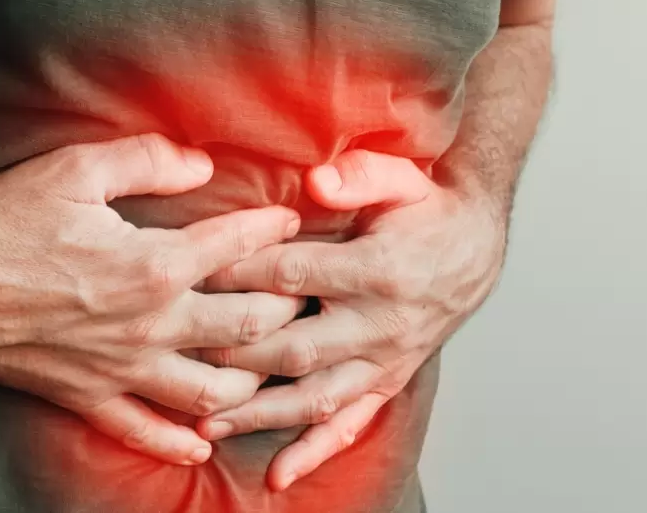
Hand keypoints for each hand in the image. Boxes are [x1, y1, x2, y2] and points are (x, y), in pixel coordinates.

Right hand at [0, 133, 303, 466]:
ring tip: (269, 360)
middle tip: (302, 290)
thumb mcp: (73, 170)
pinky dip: (181, 439)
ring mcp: (119, 369)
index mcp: (151, 264)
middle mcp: (148, 325)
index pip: (238, 249)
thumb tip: (201, 164)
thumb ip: (147, 161)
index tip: (288, 220)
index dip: (272, 230)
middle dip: (286, 307)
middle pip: (247, 326)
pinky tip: (204, 440)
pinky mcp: (86, 396)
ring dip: (252, 377)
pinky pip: (145, 429)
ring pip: (212, 389)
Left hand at [195, 149, 506, 489]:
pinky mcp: (387, 382)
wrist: (476, 250)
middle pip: (294, 345)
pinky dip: (314, 452)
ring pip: (314, 396)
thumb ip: (360, 177)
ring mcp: (384, 361)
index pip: (294, 274)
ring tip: (206, 424)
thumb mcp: (402, 179)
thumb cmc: (427, 211)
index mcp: (379, 271)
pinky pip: (350, 424)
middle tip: (179, 355)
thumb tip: (316, 182)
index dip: (239, 273)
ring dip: (259, 414)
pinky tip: (279, 476)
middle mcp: (382, 325)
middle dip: (234, 354)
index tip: (191, 275)